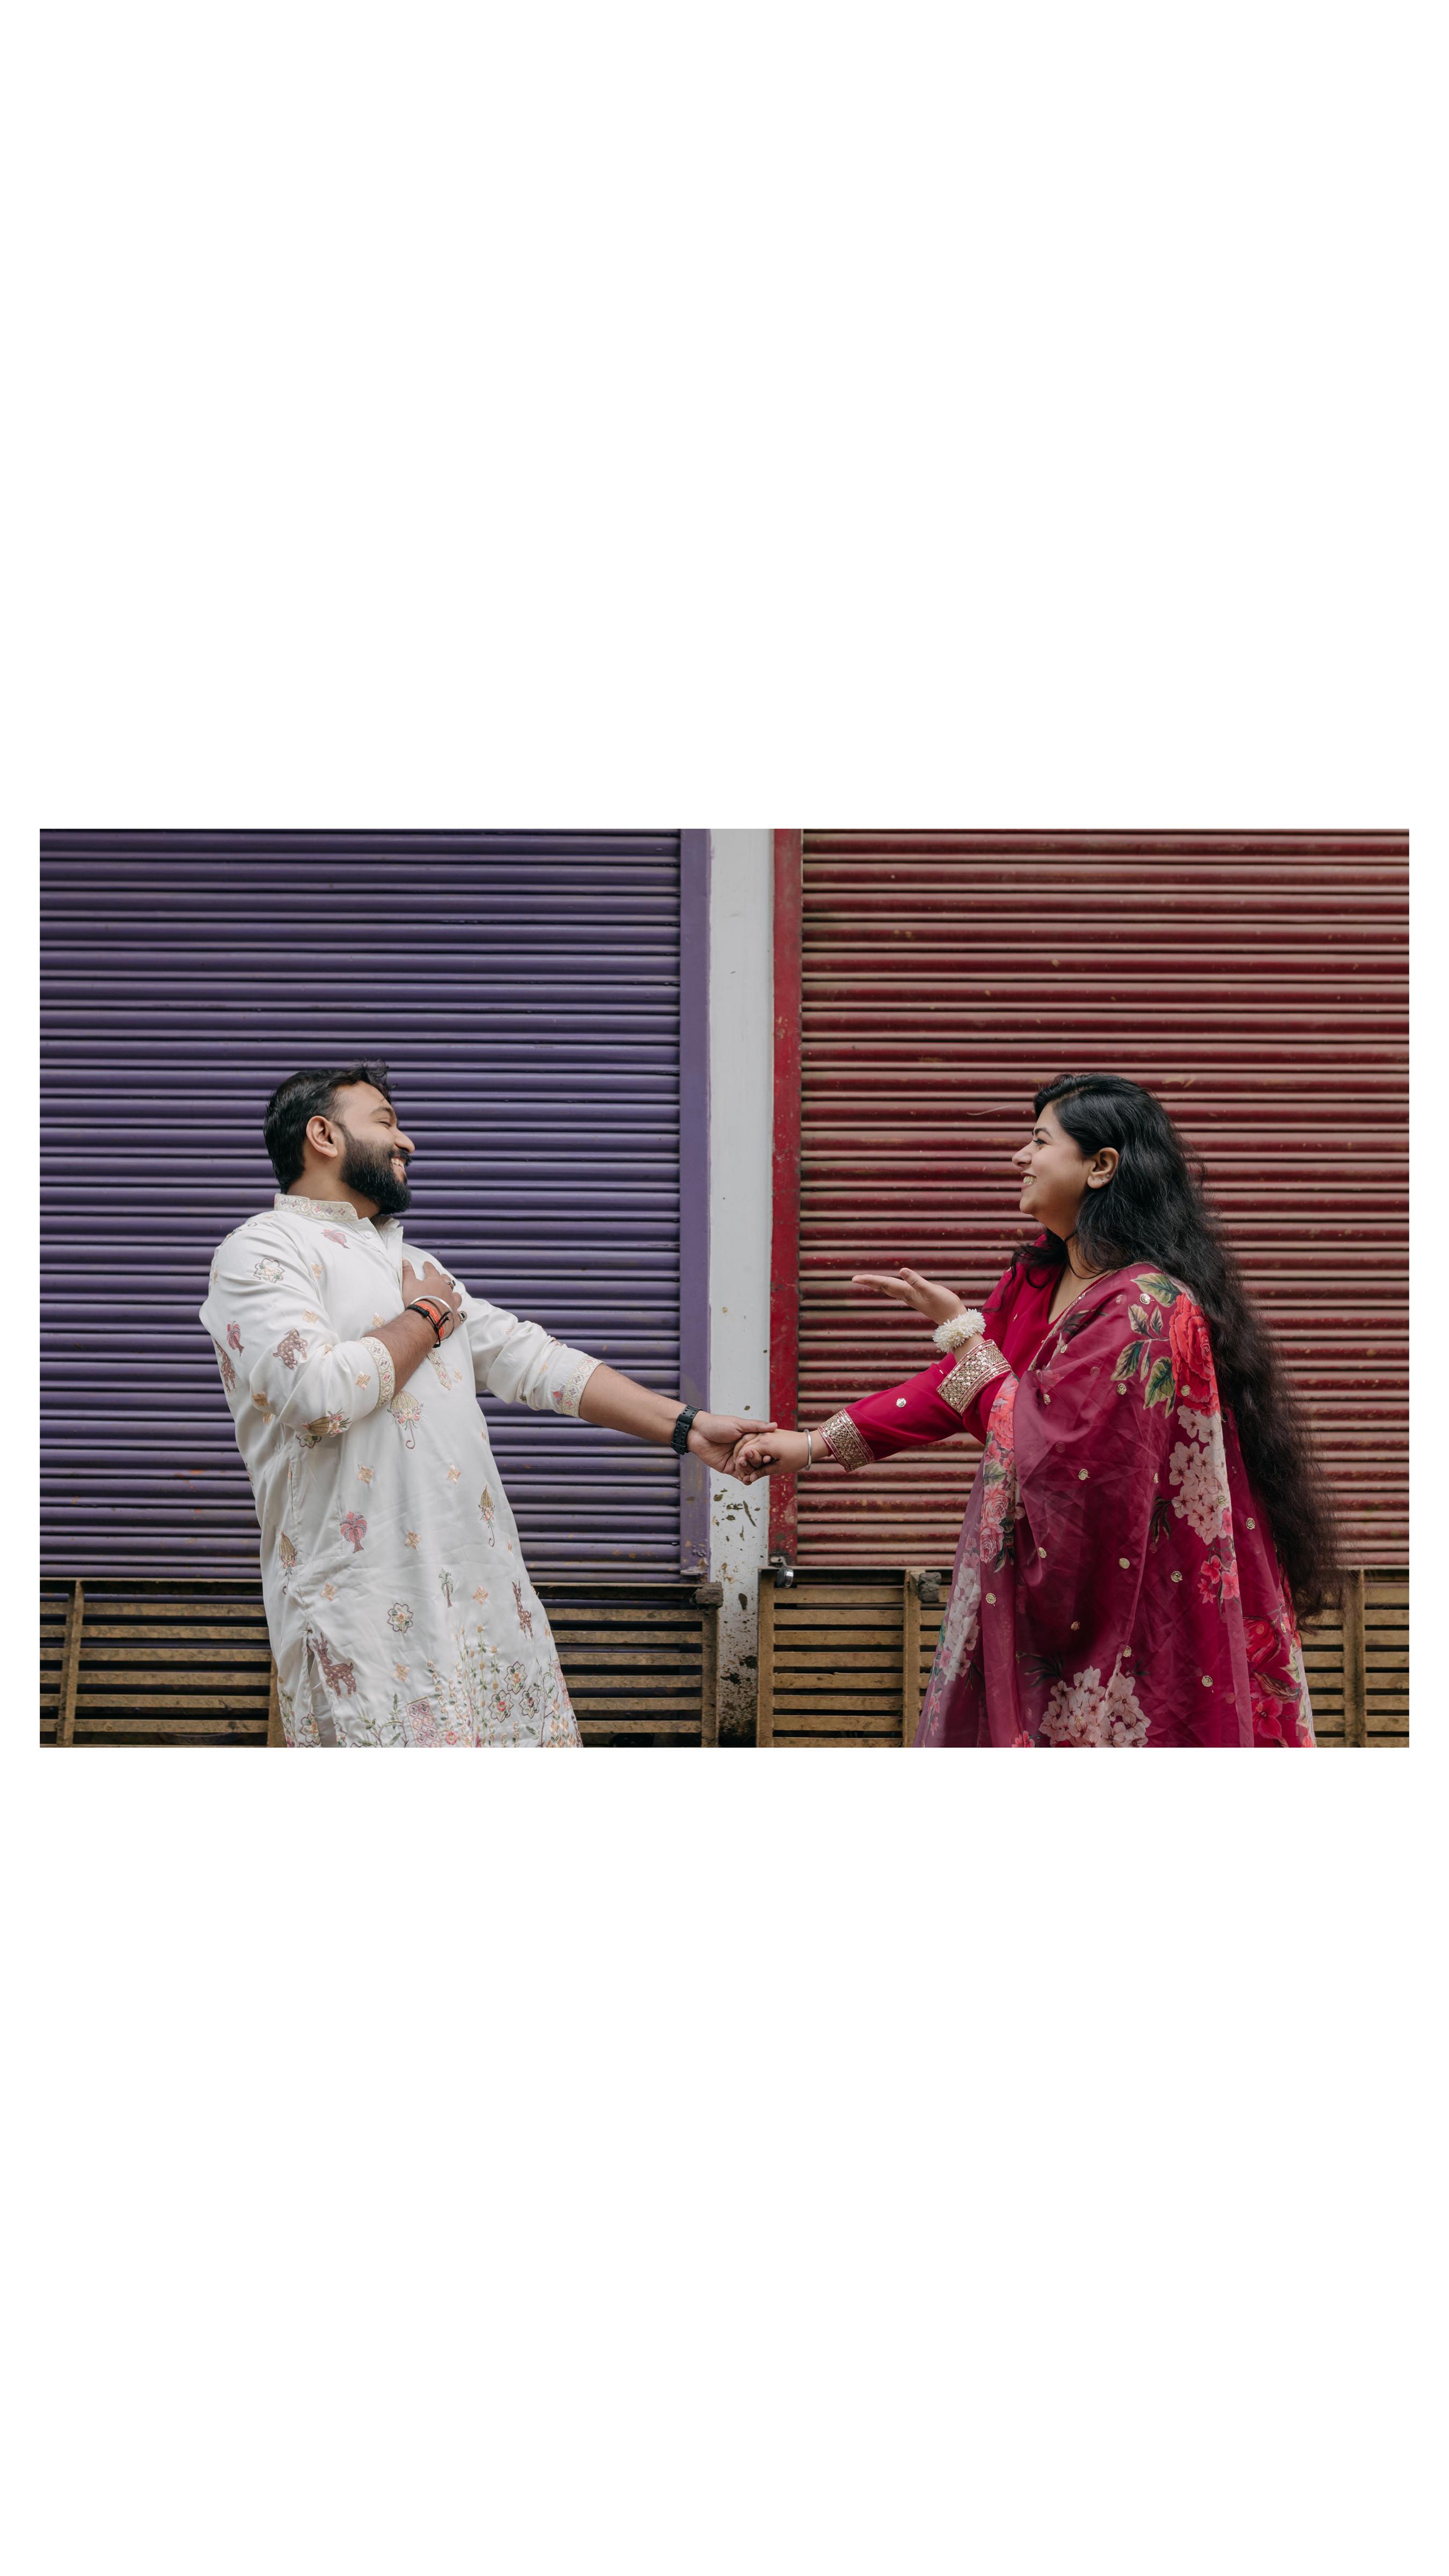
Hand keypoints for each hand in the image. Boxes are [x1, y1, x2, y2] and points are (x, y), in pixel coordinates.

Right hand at [401, 1257, 464, 1340]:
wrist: (425, 1319)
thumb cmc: (416, 1300)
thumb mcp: (408, 1284)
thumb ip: (407, 1272)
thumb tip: (405, 1260)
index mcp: (435, 1282)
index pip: (432, 1271)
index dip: (428, 1267)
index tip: (427, 1264)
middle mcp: (446, 1291)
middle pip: (447, 1282)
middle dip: (444, 1279)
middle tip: (442, 1277)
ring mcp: (452, 1304)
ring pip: (456, 1297)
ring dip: (455, 1295)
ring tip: (453, 1295)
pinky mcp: (453, 1317)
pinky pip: (459, 1315)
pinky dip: (460, 1314)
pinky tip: (461, 1314)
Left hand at [687, 1411, 776, 1479]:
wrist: (698, 1434)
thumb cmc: (717, 1425)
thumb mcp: (738, 1424)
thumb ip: (756, 1426)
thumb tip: (774, 1425)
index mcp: (750, 1439)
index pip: (763, 1448)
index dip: (767, 1452)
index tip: (770, 1456)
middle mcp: (746, 1450)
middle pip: (758, 1461)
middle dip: (760, 1463)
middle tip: (760, 1463)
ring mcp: (738, 1460)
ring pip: (751, 1470)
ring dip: (753, 1471)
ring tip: (751, 1470)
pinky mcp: (730, 1469)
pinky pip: (741, 1476)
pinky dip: (746, 1479)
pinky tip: (748, 1479)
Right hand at [727, 1427, 810, 1480]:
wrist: (811, 1444)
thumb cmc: (798, 1456)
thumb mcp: (780, 1467)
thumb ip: (763, 1471)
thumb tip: (751, 1478)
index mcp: (764, 1443)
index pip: (743, 1453)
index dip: (742, 1465)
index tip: (743, 1474)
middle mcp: (763, 1435)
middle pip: (744, 1446)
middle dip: (742, 1459)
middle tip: (744, 1471)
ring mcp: (767, 1432)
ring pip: (749, 1442)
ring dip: (747, 1453)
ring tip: (750, 1465)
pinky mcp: (771, 1432)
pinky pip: (757, 1439)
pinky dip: (754, 1448)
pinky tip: (756, 1456)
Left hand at [849, 1264, 964, 1328]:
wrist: (953, 1319)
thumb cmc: (945, 1304)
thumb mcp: (931, 1291)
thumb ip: (916, 1281)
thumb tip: (901, 1270)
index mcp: (907, 1292)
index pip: (885, 1283)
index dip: (870, 1280)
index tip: (855, 1278)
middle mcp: (906, 1295)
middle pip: (883, 1287)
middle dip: (869, 1282)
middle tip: (854, 1279)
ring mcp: (910, 1297)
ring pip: (889, 1289)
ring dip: (877, 1284)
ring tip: (866, 1280)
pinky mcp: (916, 1298)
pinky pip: (897, 1291)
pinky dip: (889, 1286)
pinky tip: (887, 1286)